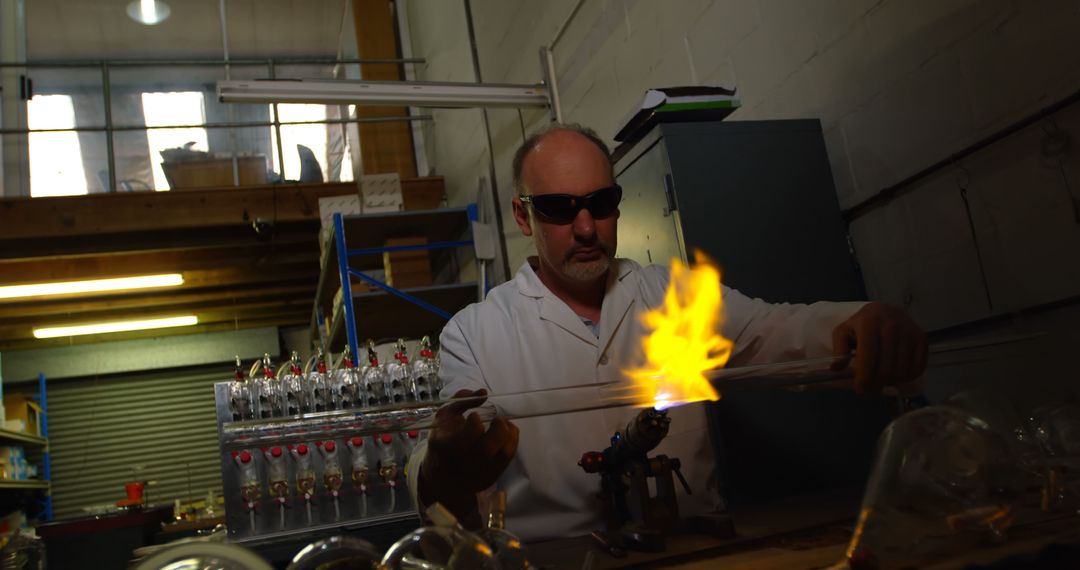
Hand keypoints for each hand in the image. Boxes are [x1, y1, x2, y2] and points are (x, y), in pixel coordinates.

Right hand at [418, 388, 518, 523]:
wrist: (442, 479)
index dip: (475, 421)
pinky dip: (512, 442)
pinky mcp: (492, 477)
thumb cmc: (443, 443)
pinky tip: (505, 435)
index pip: (466, 436)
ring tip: (503, 425)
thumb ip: (460, 401)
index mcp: (447, 448)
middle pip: (487, 448)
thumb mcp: (443, 419)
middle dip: (498, 428)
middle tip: (497, 419)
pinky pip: (508, 458)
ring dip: (509, 434)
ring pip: (503, 454)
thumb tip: (483, 392)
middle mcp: (464, 464)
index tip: (474, 416)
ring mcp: (480, 473)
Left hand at [832, 302, 927, 394]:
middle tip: (870, 390)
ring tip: (882, 381)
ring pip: (902, 370)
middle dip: (876, 385)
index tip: (860, 389)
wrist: (886, 311)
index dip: (864, 377)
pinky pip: (918, 367)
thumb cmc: (862, 324)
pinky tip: (897, 376)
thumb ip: (838, 349)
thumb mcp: (843, 331)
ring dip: (891, 382)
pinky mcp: (922, 338)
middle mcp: (891, 326)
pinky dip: (907, 377)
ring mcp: (909, 332)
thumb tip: (836, 368)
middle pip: (886, 368)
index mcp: (869, 323)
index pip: (868, 357)